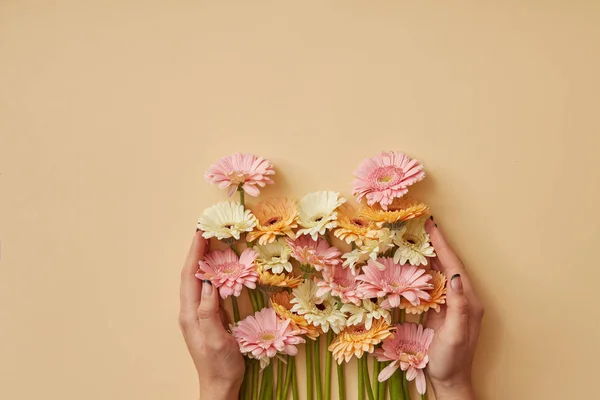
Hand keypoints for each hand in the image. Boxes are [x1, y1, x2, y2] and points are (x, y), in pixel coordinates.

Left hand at [179, 231, 244, 399]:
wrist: (219, 385)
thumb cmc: (220, 365)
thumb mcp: (216, 339)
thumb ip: (210, 312)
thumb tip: (209, 284)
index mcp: (190, 314)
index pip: (190, 276)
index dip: (194, 253)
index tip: (200, 233)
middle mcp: (191, 311)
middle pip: (191, 275)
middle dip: (197, 251)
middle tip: (206, 230)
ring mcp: (198, 314)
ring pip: (198, 281)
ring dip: (203, 260)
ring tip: (211, 242)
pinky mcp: (208, 317)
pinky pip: (208, 289)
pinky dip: (212, 274)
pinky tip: (220, 268)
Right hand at [424, 219, 483, 399]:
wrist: (449, 380)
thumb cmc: (452, 360)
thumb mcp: (456, 333)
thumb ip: (458, 305)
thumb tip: (456, 277)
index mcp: (468, 301)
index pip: (454, 267)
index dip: (442, 246)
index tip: (432, 226)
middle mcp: (461, 299)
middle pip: (448, 265)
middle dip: (435, 244)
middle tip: (421, 225)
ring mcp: (450, 304)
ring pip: (439, 272)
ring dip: (428, 255)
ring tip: (416, 237)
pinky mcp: (440, 310)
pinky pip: (431, 284)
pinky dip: (422, 270)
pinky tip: (413, 263)